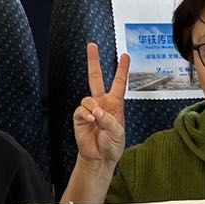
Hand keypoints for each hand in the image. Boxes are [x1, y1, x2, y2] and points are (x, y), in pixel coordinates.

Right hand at [72, 43, 128, 168]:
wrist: (100, 157)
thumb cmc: (112, 144)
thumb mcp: (118, 132)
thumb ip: (109, 120)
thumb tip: (96, 111)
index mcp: (115, 104)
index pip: (119, 83)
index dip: (122, 69)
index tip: (125, 55)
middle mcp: (101, 103)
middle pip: (95, 77)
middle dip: (93, 61)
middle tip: (91, 45)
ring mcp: (90, 109)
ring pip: (87, 98)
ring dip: (93, 108)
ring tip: (96, 120)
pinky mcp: (79, 117)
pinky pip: (80, 109)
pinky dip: (85, 115)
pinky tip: (89, 121)